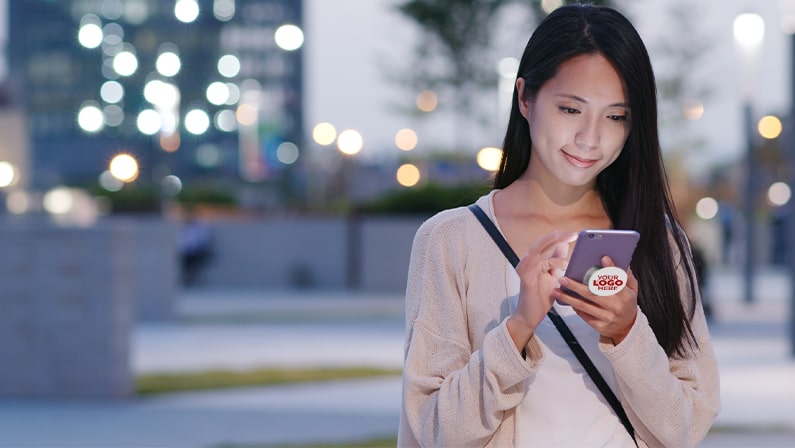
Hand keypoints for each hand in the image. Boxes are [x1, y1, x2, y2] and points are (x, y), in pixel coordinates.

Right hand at [507, 231, 576, 350]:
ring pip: (535, 252)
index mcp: (539, 263)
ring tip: (557, 236)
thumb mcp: (553, 277)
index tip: (576, 235)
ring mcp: (527, 272)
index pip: (550, 246)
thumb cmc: (541, 298)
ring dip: (545, 243)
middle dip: (557, 238)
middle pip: (542, 245)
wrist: (530, 316)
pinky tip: (535, 253)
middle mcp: (531, 264)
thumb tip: (564, 246)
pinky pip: (526, 267)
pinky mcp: (525, 281)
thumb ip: (556, 262)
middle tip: (573, 234)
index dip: (562, 239)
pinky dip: (529, 259)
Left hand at [553, 256, 638, 344]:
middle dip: (575, 286)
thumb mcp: (632, 290)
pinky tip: (566, 300)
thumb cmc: (627, 304)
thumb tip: (621, 261)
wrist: (627, 328)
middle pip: (592, 294)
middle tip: (562, 278)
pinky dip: (574, 307)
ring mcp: (607, 317)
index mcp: (625, 296)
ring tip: (556, 291)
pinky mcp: (600, 326)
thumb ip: (626, 277)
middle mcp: (616, 307)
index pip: (617, 281)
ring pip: (584, 305)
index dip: (611, 269)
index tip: (603, 258)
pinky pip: (584, 315)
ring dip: (568, 298)